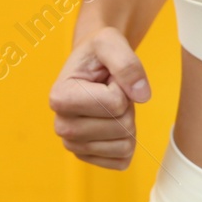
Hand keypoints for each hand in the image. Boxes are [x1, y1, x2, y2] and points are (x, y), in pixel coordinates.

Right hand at [48, 27, 150, 168]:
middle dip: (126, 106)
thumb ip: (127, 63)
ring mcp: (74, 146)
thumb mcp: (110, 42)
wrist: (91, 66)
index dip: (121, 86)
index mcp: (60, 97)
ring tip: (111, 105)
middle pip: (122, 126)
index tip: (106, 78)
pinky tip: (111, 123)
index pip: (114, 103)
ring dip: (128, 122)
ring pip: (125, 145)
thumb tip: (142, 96)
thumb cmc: (97, 53)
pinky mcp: (89, 158)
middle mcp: (62, 127)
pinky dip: (126, 140)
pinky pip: (124, 159)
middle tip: (111, 91)